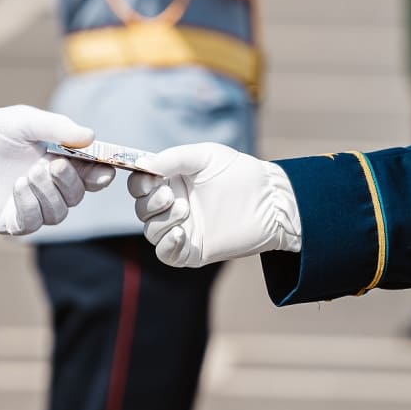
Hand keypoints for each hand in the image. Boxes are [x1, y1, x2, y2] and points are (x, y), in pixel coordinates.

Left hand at [0, 105, 114, 235]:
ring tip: (29, 173)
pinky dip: (30, 206)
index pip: (90, 174)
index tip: (104, 169)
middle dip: (70, 182)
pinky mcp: (10, 220)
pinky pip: (32, 223)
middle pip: (76, 196)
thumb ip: (56, 127)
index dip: (101, 174)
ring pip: (58, 213)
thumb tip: (90, 136)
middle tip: (54, 165)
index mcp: (57, 161)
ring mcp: (29, 205)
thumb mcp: (22, 120)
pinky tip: (18, 186)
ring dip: (49, 194)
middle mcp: (47, 187)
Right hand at [127, 143, 301, 267]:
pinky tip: (179, 234)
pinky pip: (166, 253)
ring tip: (185, 210)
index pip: (140, 186)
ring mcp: (182, 229)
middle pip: (142, 209)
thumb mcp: (206, 156)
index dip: (140, 183)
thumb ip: (173, 158)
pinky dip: (166, 245)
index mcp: (172, 182)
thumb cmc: (240, 173)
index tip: (153, 178)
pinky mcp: (192, 250)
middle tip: (172, 195)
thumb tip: (143, 164)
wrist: (270, 200)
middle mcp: (173, 206)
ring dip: (161, 221)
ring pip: (151, 231)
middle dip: (151, 202)